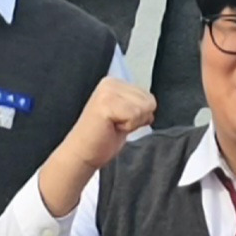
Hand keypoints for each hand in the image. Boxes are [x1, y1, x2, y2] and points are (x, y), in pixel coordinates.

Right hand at [37, 76, 156, 215]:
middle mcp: (110, 82)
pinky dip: (128, 127)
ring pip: (144, 107)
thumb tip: (153, 104)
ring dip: (132, 122)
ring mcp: (107, 92)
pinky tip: (112, 128)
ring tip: (114, 126)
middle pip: (149, 101)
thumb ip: (137, 105)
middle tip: (116, 125)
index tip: (119, 121)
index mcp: (114, 82)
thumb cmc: (102, 137)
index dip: (139, 115)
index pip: (148, 96)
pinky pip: (135, 115)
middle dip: (137, 118)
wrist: (82, 154)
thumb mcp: (125, 114)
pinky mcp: (106, 103)